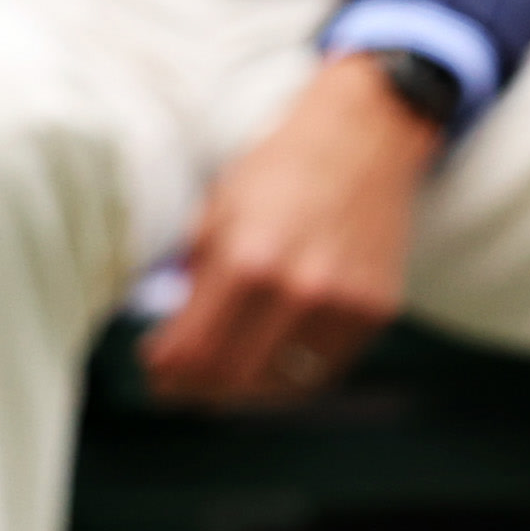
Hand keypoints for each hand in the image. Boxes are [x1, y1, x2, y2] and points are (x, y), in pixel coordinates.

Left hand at [142, 53, 438, 404]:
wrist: (364, 140)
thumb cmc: (281, 169)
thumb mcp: (220, 212)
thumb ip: (197, 277)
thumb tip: (173, 341)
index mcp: (248, 259)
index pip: (196, 349)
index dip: (167, 372)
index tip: (155, 373)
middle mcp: (299, 290)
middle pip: (235, 378)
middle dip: (198, 388)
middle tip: (179, 388)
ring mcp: (343, 306)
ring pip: (283, 385)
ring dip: (245, 391)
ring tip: (221, 382)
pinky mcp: (375, 312)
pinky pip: (325, 369)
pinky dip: (291, 376)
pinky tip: (269, 366)